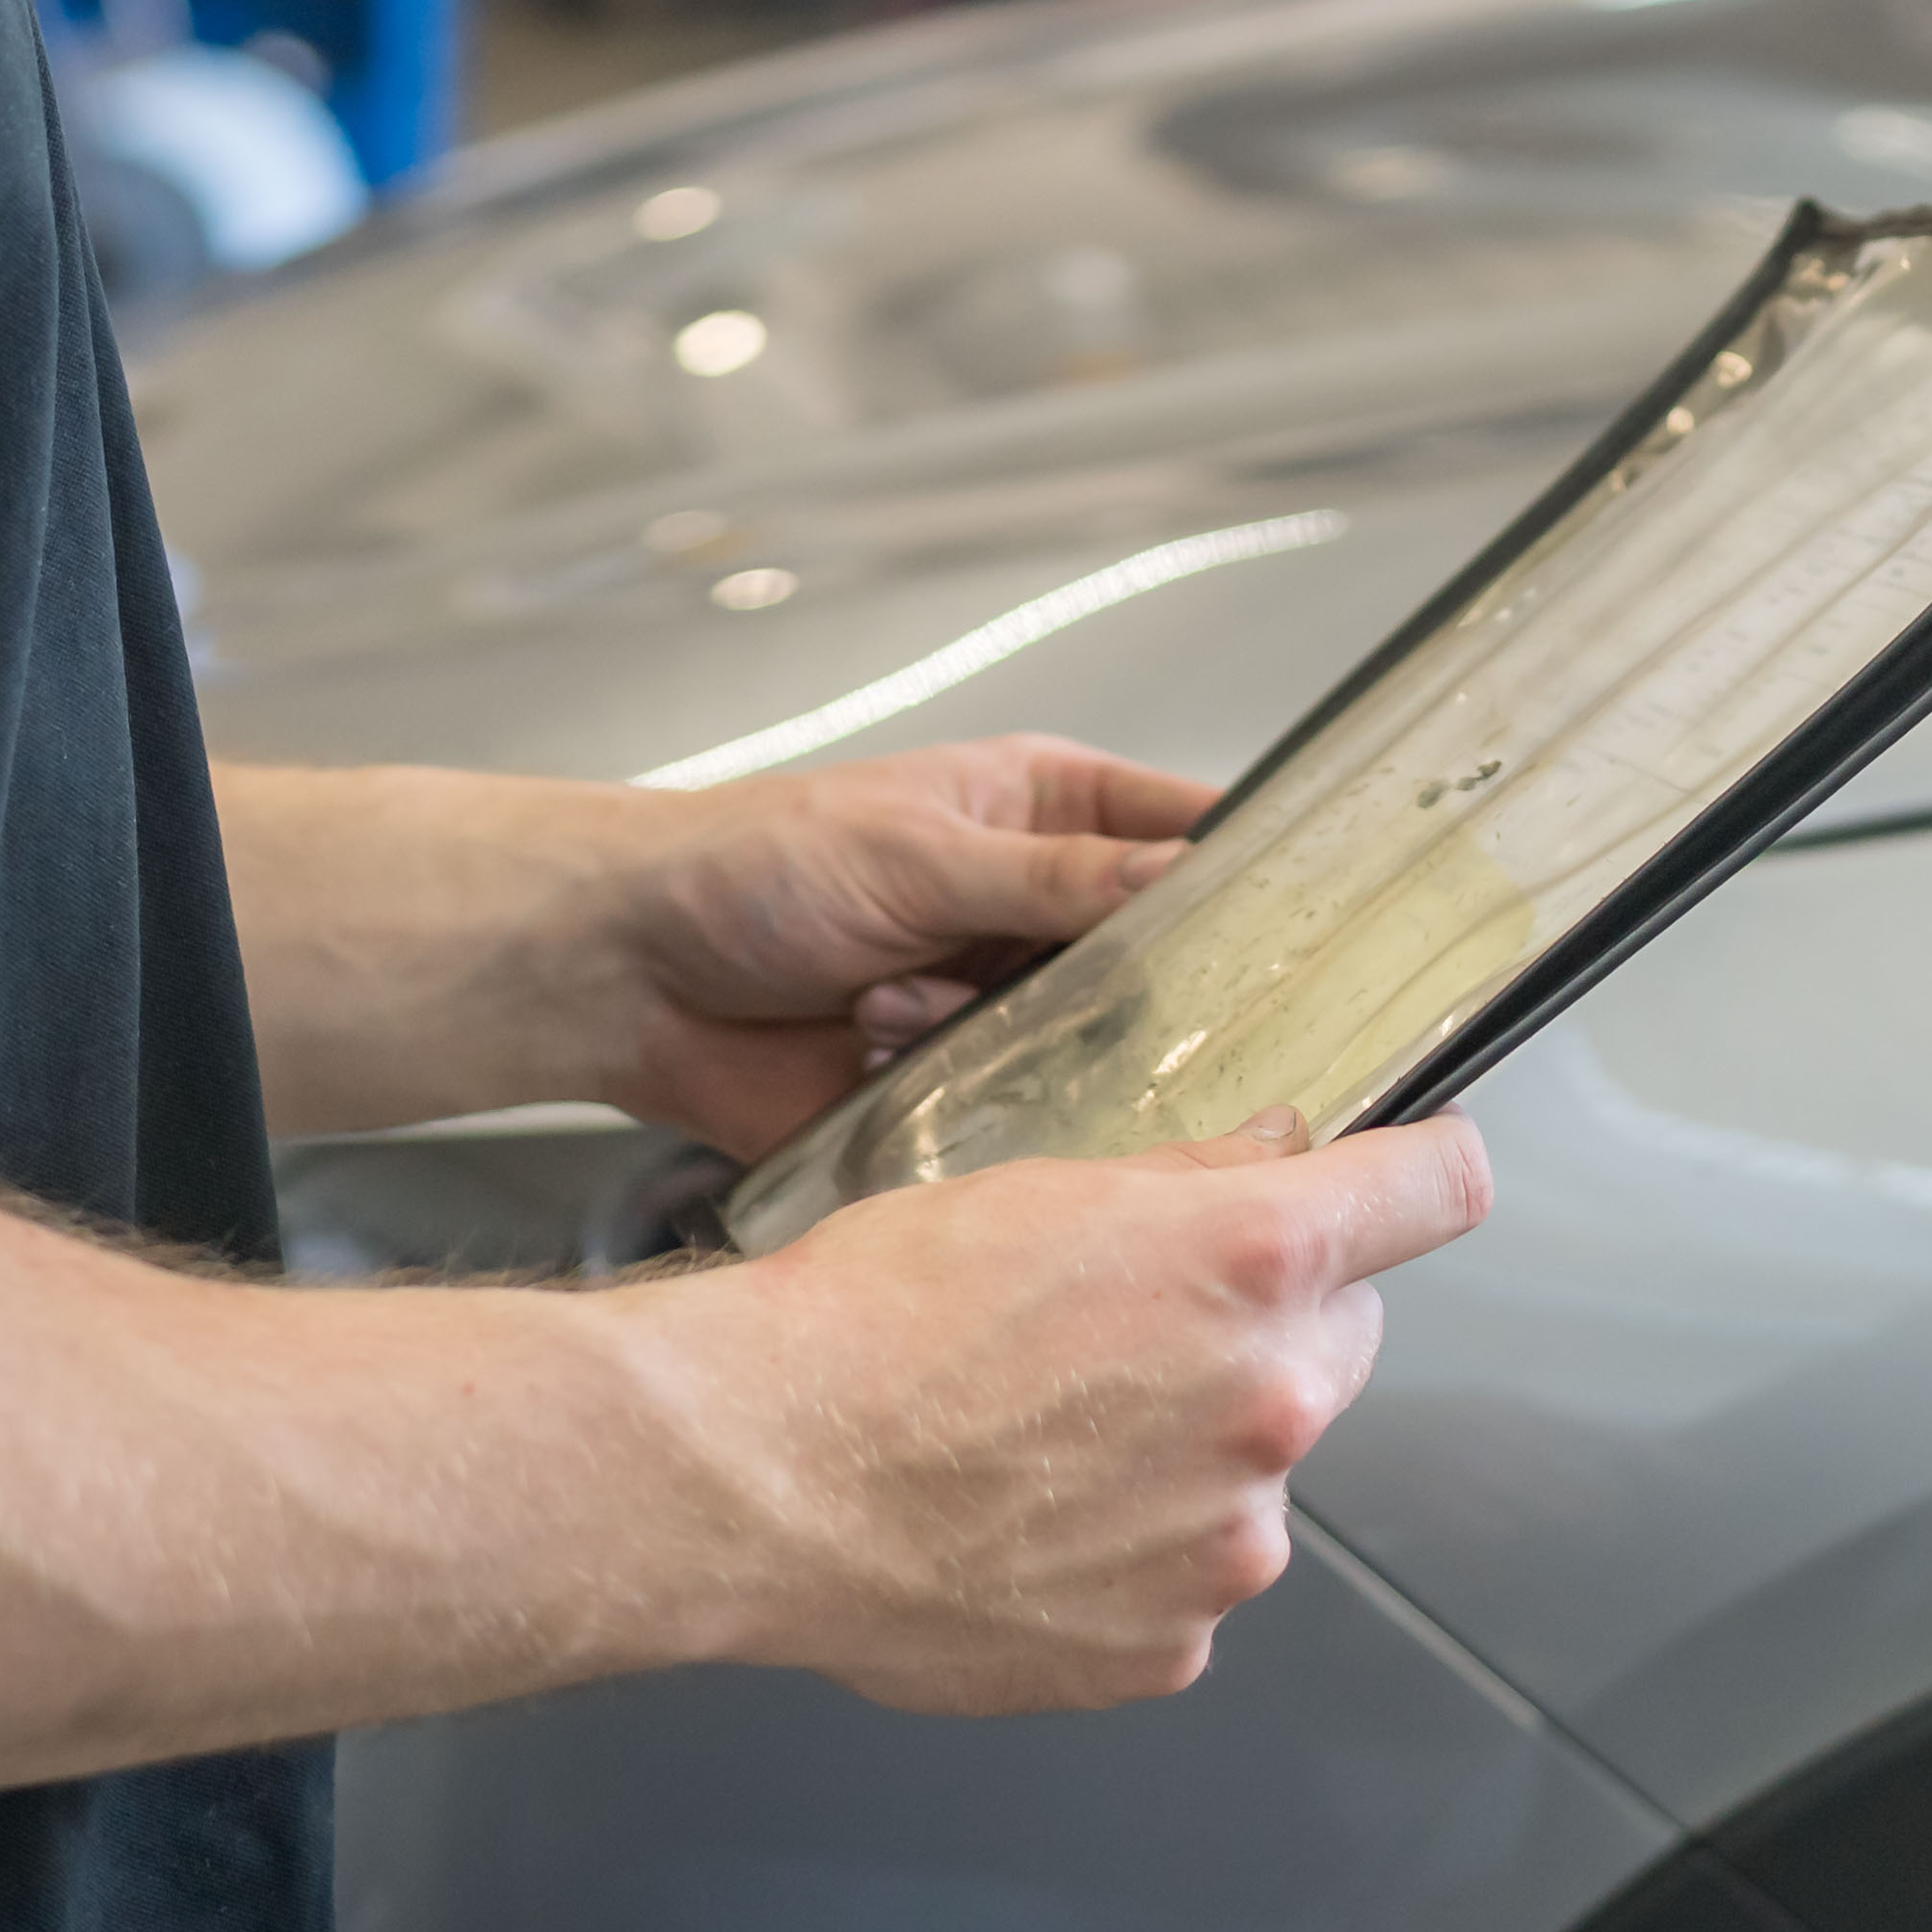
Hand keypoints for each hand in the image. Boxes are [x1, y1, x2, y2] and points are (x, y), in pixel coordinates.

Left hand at [583, 738, 1212, 1153]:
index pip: (1184, 830)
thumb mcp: (915, 850)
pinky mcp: (957, 1092)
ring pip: (1094, 1047)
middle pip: (1156, 958)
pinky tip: (923, 1075)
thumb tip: (1179, 874)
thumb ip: (1053, 875)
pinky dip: (989, 1109)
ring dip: (1039, 1047)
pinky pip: (1022, 1118)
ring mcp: (997, 1005)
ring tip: (941, 1018)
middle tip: (1146, 1013)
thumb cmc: (752, 867)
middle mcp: (1033, 910)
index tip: (1301, 919)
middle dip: (1149, 989)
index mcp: (1042, 812)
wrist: (630, 977)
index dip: (1244, 870)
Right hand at [627, 1114, 1495, 1711]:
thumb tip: (1279, 1158)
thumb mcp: (1036, 1187)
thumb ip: (1187, 1180)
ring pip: (1256, 1468)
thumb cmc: (874, 1314)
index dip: (1425, 1174)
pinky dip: (1135, 1554)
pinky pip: (1188, 1579)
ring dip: (1193, 1451)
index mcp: (1253, 1263)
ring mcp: (1229, 1542)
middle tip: (1133, 1331)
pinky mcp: (1172, 1644)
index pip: (1436, 1193)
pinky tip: (1032, 1527)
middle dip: (1268, 1326)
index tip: (1416, 1178)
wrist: (761, 1474)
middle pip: (1340, 1339)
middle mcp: (1269, 1402)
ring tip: (1047, 1444)